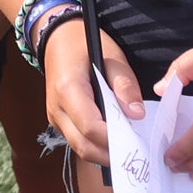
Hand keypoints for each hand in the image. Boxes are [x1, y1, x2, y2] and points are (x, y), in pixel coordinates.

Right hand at [41, 24, 142, 170]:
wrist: (57, 37)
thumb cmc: (85, 44)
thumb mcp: (111, 56)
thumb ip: (124, 85)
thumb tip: (137, 114)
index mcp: (67, 90)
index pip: (90, 127)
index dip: (114, 140)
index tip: (138, 142)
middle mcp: (56, 108)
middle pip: (83, 146)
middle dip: (111, 155)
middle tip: (138, 154)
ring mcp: (54, 117)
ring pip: (79, 148)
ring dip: (103, 153)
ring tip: (129, 148)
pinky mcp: (58, 121)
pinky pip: (77, 141)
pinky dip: (96, 146)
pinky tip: (115, 140)